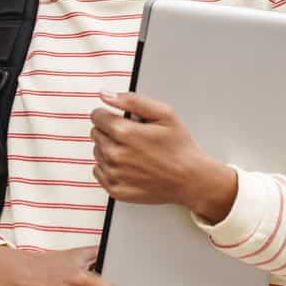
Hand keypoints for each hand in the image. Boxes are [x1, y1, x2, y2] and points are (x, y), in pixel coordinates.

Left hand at [91, 91, 236, 222]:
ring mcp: (114, 174)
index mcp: (124, 133)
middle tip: (133, 137)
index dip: (110, 114)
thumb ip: (132, 101)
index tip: (123, 120)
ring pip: (97, 152)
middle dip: (110, 131)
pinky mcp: (115, 189)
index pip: (97, 116)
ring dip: (110, 149)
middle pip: (95, 133)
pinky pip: (99, 172)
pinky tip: (129, 165)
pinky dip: (110, 167)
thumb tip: (106, 95)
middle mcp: (115, 154)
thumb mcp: (164, 114)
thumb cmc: (179, 147)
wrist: (190, 179)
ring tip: (134, 152)